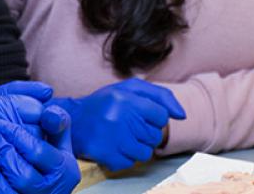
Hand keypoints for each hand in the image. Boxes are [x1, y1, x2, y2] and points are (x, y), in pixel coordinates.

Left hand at [0, 105, 80, 193]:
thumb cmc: (28, 151)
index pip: (40, 152)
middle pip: (24, 177)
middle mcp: (50, 192)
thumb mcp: (45, 131)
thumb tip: (47, 94)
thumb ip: (47, 112)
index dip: (17, 135)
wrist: (9, 183)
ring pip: (5, 192)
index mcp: (65, 170)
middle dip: (0, 153)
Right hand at [50, 78, 185, 171]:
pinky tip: (112, 146)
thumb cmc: (104, 103)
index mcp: (126, 98)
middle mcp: (120, 117)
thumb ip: (160, 96)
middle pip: (154, 136)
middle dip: (145, 133)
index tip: (139, 116)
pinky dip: (123, 158)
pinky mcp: (105, 155)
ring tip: (121, 137)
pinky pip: (129, 164)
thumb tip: (182, 116)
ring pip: (145, 153)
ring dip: (136, 148)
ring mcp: (112, 138)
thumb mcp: (129, 89)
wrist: (71, 120)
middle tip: (127, 127)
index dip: (153, 118)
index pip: (161, 116)